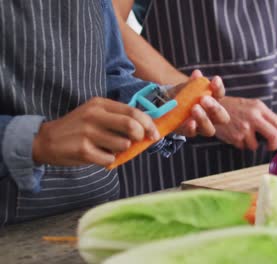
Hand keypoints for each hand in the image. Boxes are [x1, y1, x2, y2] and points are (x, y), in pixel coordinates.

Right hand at [32, 97, 159, 166]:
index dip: (149, 124)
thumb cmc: (78, 129)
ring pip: (123, 145)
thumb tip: (148, 129)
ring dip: (122, 150)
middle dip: (140, 137)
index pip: (133, 112)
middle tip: (136, 142)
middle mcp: (94, 115)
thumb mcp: (96, 115)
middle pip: (132, 126)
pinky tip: (99, 156)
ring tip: (109, 148)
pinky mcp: (83, 150)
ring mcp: (88, 133)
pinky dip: (109, 160)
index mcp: (100, 104)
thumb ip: (119, 119)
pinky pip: (110, 159)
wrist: (46, 140)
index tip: (155, 134)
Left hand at [173, 70, 229, 136]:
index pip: (220, 95)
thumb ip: (192, 82)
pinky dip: (191, 128)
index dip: (219, 88)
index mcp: (213, 101)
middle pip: (222, 118)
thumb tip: (197, 74)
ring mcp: (201, 126)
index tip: (215, 79)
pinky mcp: (189, 132)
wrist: (165, 104)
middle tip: (204, 99)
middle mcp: (211, 116)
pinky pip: (193, 133)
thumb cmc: (181, 95)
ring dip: (203, 119)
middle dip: (215, 108)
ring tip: (195, 108)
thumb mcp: (186, 87)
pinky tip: (189, 122)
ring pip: (210, 129)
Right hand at [214, 97, 276, 150]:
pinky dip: (240, 143)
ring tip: (242, 132)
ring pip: (255, 145)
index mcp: (259, 108)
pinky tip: (234, 133)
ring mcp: (244, 128)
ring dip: (251, 143)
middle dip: (273, 144)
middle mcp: (254, 117)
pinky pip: (243, 147)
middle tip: (270, 146)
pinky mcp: (236, 137)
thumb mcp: (252, 106)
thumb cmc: (235, 108)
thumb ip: (267, 117)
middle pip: (273, 136)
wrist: (211, 107)